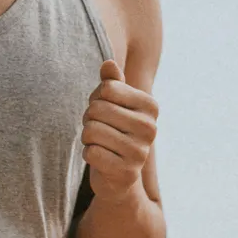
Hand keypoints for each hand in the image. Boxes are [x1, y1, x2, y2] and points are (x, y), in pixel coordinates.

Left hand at [80, 59, 158, 197]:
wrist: (118, 175)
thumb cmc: (113, 130)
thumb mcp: (112, 103)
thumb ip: (111, 82)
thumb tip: (108, 63)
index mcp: (150, 106)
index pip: (107, 88)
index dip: (96, 98)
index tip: (104, 110)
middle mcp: (150, 128)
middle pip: (97, 109)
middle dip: (89, 118)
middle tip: (98, 128)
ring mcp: (140, 152)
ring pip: (92, 130)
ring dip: (87, 137)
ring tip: (99, 143)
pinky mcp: (127, 172)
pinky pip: (91, 153)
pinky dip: (88, 155)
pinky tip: (100, 158)